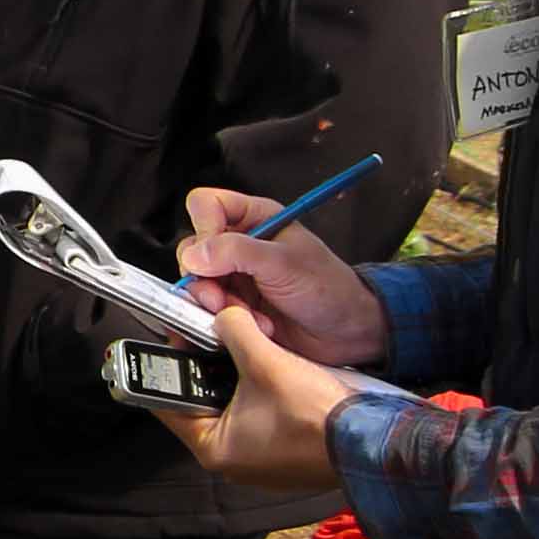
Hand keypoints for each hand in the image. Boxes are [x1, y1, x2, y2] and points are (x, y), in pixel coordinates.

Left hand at [165, 300, 355, 493]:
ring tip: (245, 348)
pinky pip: (260, 416)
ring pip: (234, 406)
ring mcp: (259, 459)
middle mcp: (232, 460)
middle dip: (209, 366)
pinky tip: (273, 370)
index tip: (177, 338)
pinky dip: (261, 392)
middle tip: (212, 335)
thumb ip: (235, 331)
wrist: (371, 441)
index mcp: (214, 448)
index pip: (169, 403)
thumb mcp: (265, 362)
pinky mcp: (282, 452)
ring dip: (239, 377)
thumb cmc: (316, 417)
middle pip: (204, 401)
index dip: (172, 364)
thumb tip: (224, 314)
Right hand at [177, 186, 393, 364]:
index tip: (211, 256)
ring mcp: (236, 275)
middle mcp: (241, 244)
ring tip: (248, 315)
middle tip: (224, 296)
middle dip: (206, 278)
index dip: (203, 228)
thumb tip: (195, 254)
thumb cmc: (329, 288)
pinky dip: (227, 321)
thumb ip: (237, 252)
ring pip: (198, 284)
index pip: (207, 206)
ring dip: (219, 304)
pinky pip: (210, 310)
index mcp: (255, 218)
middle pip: (193, 249)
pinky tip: (254, 324)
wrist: (346, 332)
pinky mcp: (235, 304)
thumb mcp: (284, 263)